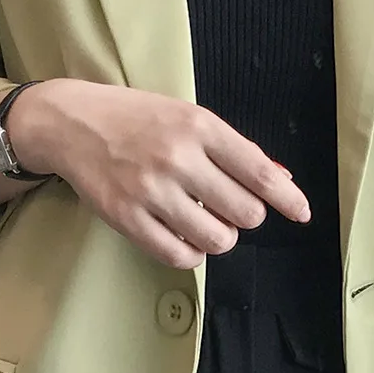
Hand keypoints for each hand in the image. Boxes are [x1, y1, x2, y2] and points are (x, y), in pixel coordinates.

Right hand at [8, 77, 311, 270]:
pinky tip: (184, 237)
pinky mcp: (127, 218)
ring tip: (204, 222)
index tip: (302, 212)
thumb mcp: (187, 117)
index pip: (260, 173)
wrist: (72, 123)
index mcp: (198, 126)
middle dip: (246, 216)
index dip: (289, 199)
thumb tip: (279, 178)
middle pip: (245, 213)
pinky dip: (191, 253)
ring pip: (217, 239)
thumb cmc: (135, 119)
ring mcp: (150, 191)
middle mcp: (177, 158)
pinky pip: (179, 256)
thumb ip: (232, 149)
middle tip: (229, 208)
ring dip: (219, 237)